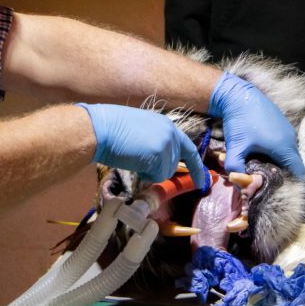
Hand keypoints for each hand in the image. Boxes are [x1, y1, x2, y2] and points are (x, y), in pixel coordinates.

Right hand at [78, 103, 205, 186]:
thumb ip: (155, 141)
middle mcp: (171, 134)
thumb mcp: (141, 129)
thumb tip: (158, 159)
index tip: (203, 180)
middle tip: (139, 161)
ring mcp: (166, 145)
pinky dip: (144, 174)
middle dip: (158, 168)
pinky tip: (132, 161)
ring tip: (133, 156)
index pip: (188, 148)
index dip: (196, 166)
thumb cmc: (112, 128)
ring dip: (150, 171)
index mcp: (166, 125)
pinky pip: (156, 176)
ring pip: (165, 171)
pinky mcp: (159, 156)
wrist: (101, 128)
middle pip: (173, 164)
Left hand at [208, 72, 304, 177]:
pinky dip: (274, 148)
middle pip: (292, 163)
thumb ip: (235, 167)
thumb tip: (237, 180)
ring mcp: (287, 129)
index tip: (277, 187)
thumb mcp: (235, 146)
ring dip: (276, 158)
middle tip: (265, 176)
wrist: (238, 95)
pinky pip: (282, 141)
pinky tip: (258, 147)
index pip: (297, 172)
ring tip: (259, 162)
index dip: (289, 182)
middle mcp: (291, 139)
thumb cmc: (240, 121)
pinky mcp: (281, 122)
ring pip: (286, 151)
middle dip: (280, 172)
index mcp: (285, 148)